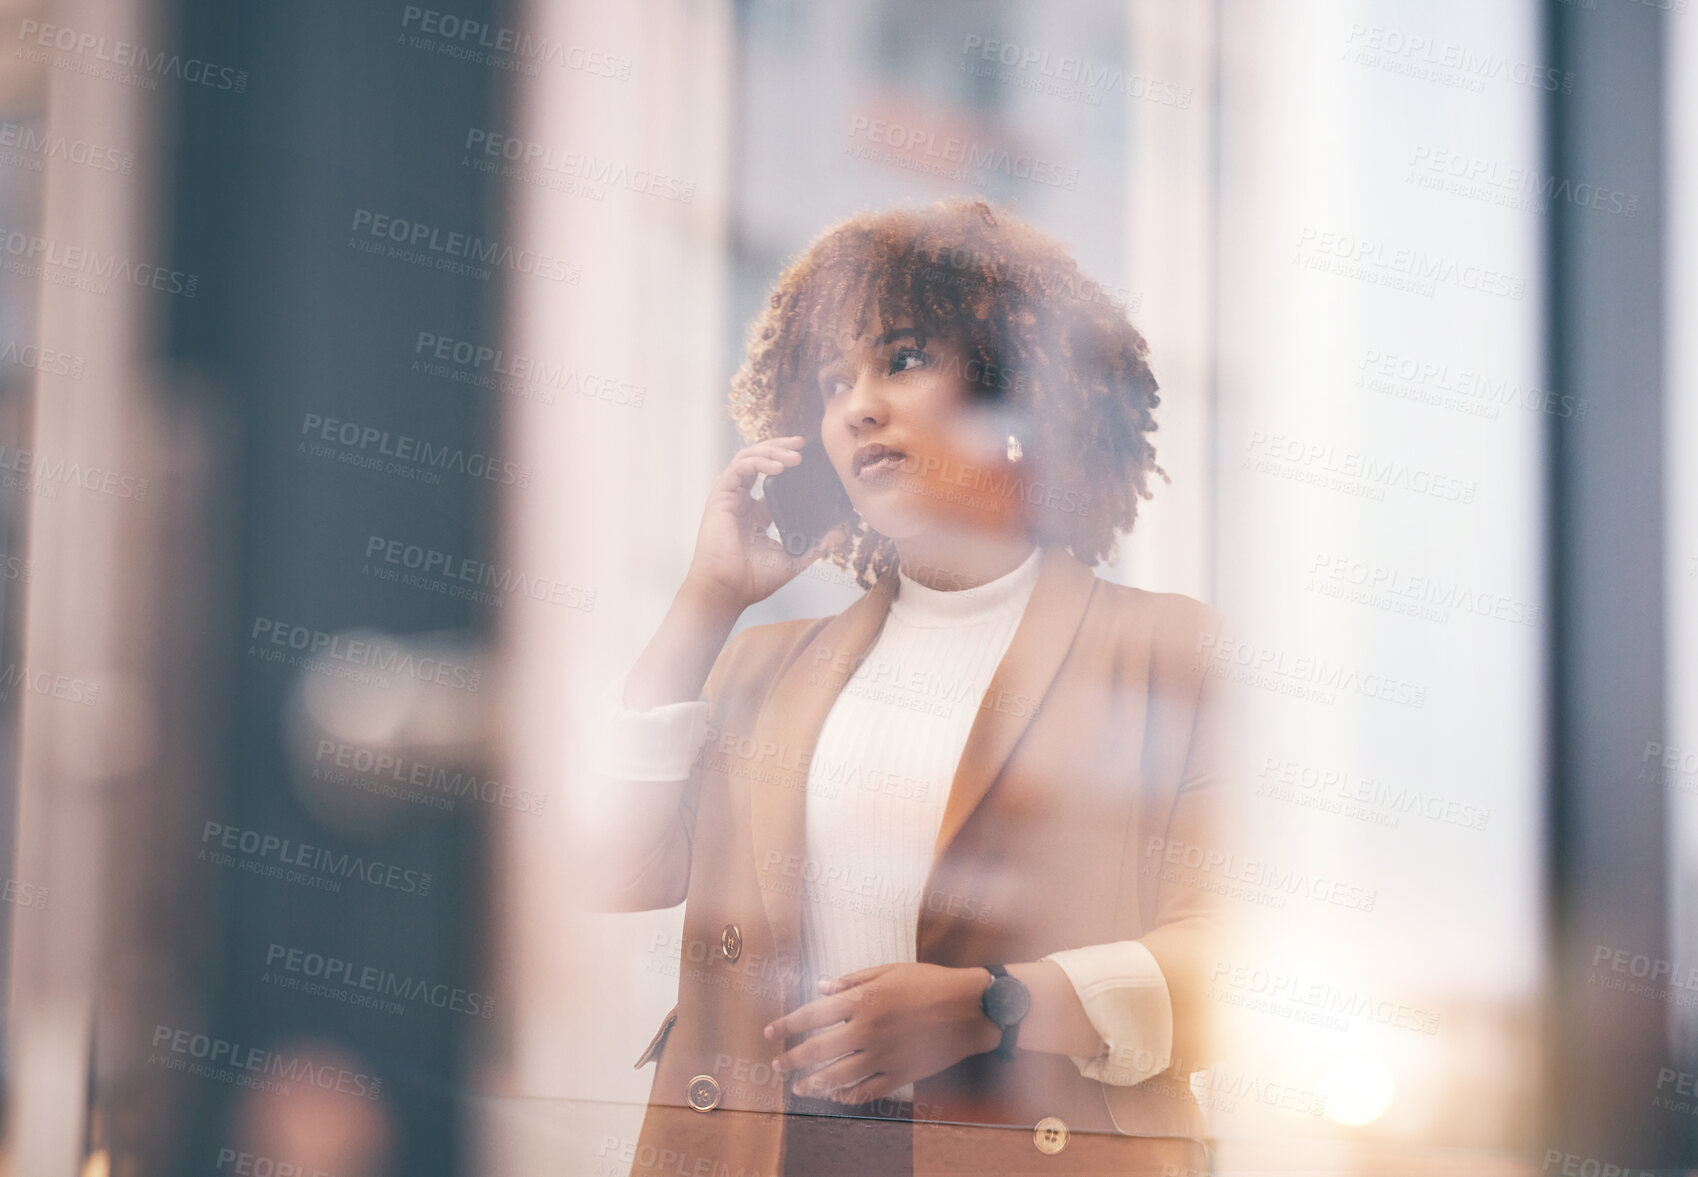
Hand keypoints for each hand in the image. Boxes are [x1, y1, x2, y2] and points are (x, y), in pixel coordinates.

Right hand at [680, 436, 847, 614]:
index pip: (773, 479)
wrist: (728, 589)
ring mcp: (730, 497)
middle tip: (803, 443)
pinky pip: (739, 468)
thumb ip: (816, 545)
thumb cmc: (753, 579)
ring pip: (749, 458)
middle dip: (781, 447)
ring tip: (795, 455)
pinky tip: (778, 466)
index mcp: (757, 514)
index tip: (811, 458)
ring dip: (772, 451)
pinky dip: (759, 462)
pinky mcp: (720, 496)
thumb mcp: (793, 559)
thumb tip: (840, 535)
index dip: (788, 464)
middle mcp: (743, 501)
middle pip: (760, 461)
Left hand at [763, 963, 1000, 1104]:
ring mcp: (884, 1055)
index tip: (769, 1032)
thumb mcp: (889, 971)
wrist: (970, 1007)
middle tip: (777, 1065)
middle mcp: (868, 1030)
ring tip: (799, 1087)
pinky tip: (836, 1097)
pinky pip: (868, 1091)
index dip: (787, 1024)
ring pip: (839, 1076)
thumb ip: (852, 981)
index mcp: (863, 1001)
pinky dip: (849, 1096)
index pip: (813, 1014)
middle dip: (792, 1058)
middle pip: (819, 1050)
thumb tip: (820, 986)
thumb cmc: (929, 982)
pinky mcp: (901, 1073)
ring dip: (814, 1083)